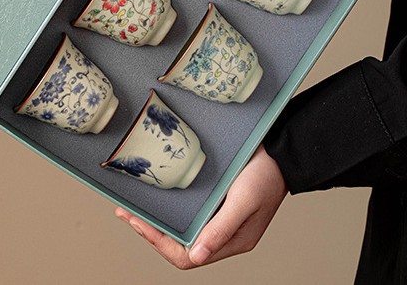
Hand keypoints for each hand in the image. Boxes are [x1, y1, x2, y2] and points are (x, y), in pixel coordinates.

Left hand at [115, 144, 287, 268]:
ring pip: (180, 229)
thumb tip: (196, 255)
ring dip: (155, 222)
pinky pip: (188, 213)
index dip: (159, 243)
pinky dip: (169, 209)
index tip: (138, 223)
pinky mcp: (215, 201)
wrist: (281, 151)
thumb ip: (221, 228)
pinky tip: (156, 199)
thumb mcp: (243, 200)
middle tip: (124, 214)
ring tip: (131, 209)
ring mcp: (218, 218)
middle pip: (179, 245)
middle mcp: (221, 234)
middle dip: (149, 232)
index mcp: (231, 242)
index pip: (187, 256)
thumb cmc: (266, 175)